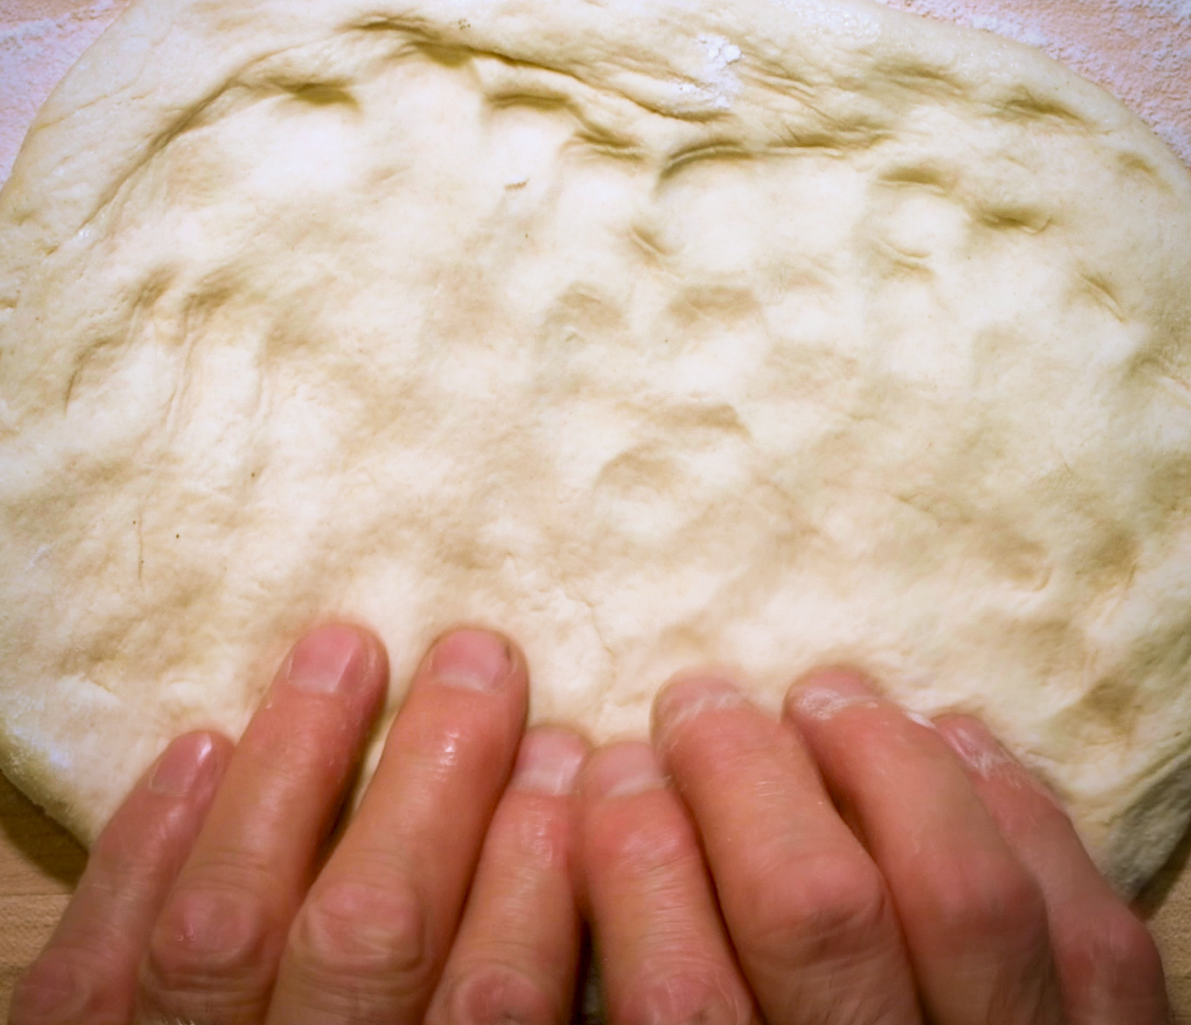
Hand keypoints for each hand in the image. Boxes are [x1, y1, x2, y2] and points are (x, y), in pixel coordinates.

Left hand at [10, 624, 588, 1024]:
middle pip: (374, 934)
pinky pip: (93, 970)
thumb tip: (575, 854)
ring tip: (345, 648)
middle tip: (481, 657)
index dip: (539, 858)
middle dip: (439, 772)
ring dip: (294, 765)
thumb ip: (528, 1014)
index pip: (498, 999)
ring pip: (231, 925)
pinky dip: (141, 846)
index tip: (571, 749)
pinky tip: (197, 744)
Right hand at [577, 667, 1170, 1024]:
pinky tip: (953, 738)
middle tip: (697, 701)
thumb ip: (662, 984)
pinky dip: (1011, 799)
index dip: (628, 847)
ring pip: (960, 889)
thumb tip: (610, 810)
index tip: (611, 765)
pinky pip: (1081, 919)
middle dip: (737, 765)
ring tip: (823, 696)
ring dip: (878, 754)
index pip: (677, 997)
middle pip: (812, 910)